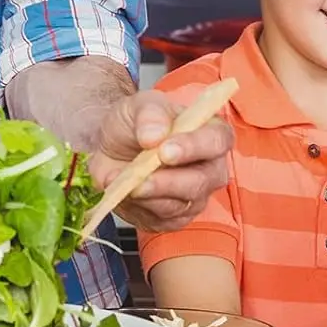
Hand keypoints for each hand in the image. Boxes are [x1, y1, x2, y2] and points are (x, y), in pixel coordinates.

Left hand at [87, 91, 231, 231]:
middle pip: (202, 181)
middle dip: (169, 181)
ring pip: (179, 205)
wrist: (109, 150)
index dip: (194, 147)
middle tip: (141, 177)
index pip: (217, 140)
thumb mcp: (137, 106)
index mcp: (209, 132)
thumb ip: (149, 114)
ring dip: (147, 194)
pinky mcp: (175, 218)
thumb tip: (154, 136)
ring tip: (120, 179)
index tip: (165, 150)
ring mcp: (194, 196)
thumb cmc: (134, 125)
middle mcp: (210, 168)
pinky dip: (139, 207)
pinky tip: (124, 191)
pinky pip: (162, 220)